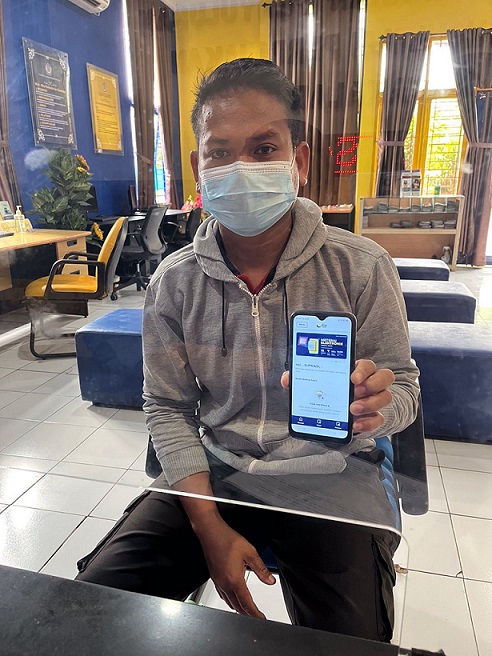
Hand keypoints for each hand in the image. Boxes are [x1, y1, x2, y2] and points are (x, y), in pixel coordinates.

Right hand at [197, 518, 274, 617]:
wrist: (210, 531)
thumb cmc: (227, 539)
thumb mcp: (250, 552)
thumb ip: (261, 569)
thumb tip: (270, 580)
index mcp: (234, 580)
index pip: (247, 604)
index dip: (256, 614)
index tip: (262, 619)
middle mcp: (224, 584)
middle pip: (237, 607)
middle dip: (248, 614)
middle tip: (257, 616)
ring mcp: (218, 581)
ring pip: (229, 602)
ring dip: (239, 608)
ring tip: (248, 609)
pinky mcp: (214, 577)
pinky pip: (222, 595)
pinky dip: (230, 600)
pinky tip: (233, 596)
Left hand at [280, 359, 394, 433]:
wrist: (342, 413)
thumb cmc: (332, 392)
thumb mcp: (318, 384)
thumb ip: (303, 379)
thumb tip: (287, 379)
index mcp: (356, 371)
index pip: (367, 364)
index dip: (362, 369)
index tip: (352, 378)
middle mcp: (370, 383)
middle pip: (384, 377)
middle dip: (371, 384)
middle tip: (354, 392)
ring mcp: (374, 400)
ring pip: (385, 397)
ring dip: (370, 403)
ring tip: (352, 410)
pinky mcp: (374, 416)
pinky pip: (379, 418)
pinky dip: (368, 422)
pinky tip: (355, 424)